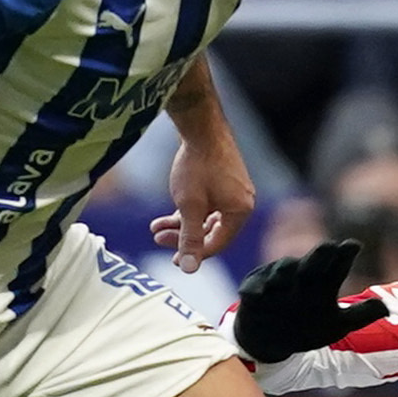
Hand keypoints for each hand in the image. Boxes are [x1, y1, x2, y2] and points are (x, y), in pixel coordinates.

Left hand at [151, 133, 254, 272]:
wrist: (201, 126)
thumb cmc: (197, 165)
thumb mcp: (190, 206)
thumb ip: (190, 238)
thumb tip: (190, 270)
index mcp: (240, 212)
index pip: (217, 244)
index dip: (194, 254)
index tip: (173, 259)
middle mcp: (242, 204)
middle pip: (211, 232)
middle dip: (183, 238)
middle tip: (158, 240)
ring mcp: (233, 192)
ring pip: (205, 219)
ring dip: (180, 225)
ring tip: (155, 228)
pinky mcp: (224, 182)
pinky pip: (206, 206)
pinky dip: (187, 211)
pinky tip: (166, 216)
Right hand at [232, 239, 389, 362]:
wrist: (269, 339)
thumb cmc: (306, 327)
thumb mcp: (337, 326)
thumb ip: (362, 315)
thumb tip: (387, 307)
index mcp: (322, 283)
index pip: (337, 266)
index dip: (344, 255)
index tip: (353, 245)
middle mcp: (301, 277)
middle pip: (312, 263)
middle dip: (319, 254)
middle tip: (329, 247)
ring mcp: (276, 283)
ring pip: (282, 270)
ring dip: (287, 269)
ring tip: (292, 268)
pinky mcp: (254, 292)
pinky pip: (254, 289)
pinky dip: (257, 290)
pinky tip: (261, 293)